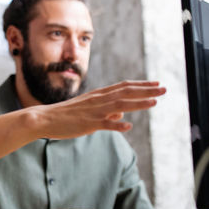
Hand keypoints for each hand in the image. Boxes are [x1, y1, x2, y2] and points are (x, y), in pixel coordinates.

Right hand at [37, 81, 165, 138]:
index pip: (124, 86)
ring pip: (120, 105)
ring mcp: (93, 111)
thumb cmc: (66, 115)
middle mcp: (98, 100)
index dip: (141, 85)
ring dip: (138, 103)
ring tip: (155, 102)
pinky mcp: (87, 124)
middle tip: (164, 89)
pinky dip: (117, 123)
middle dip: (146, 91)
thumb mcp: (89, 109)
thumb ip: (106, 110)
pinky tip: (129, 125)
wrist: (44, 118)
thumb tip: (122, 113)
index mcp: (99, 95)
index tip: (156, 83)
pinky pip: (104, 124)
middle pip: (126, 92)